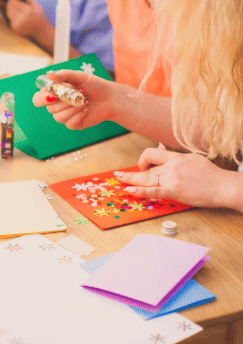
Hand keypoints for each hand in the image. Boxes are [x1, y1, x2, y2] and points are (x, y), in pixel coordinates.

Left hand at [5, 0, 49, 37]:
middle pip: (10, 7)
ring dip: (9, 8)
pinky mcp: (15, 28)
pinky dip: (11, 15)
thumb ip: (30, 0)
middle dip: (9, 3)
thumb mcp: (38, 7)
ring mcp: (17, 23)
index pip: (14, 2)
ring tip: (12, 6)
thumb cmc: (40, 18)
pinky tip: (15, 14)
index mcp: (27, 10)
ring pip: (8, 13)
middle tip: (10, 1)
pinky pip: (10, 19)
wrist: (41, 31)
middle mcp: (21, 17)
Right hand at [32, 70, 115, 129]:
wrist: (111, 98)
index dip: (42, 98)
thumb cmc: (95, 85)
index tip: (52, 95)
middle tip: (77, 94)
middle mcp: (58, 105)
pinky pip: (68, 124)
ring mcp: (65, 115)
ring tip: (84, 101)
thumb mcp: (79, 76)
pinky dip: (78, 115)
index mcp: (55, 93)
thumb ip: (63, 75)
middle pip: (49, 109)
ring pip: (58, 117)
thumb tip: (48, 74)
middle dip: (64, 101)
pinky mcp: (74, 124)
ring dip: (72, 109)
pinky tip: (86, 109)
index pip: (39, 99)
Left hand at [115, 148, 242, 208]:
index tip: (141, 167)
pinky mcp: (175, 191)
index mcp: (177, 157)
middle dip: (131, 173)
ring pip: (146, 179)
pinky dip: (140, 191)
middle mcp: (172, 166)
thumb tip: (163, 151)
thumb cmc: (212, 175)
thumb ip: (177, 157)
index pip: (152, 153)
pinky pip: (154, 191)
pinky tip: (130, 190)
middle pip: (146, 168)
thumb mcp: (193, 159)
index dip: (143, 159)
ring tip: (119, 181)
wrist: (225, 186)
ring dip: (130, 180)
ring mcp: (173, 179)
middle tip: (118, 175)